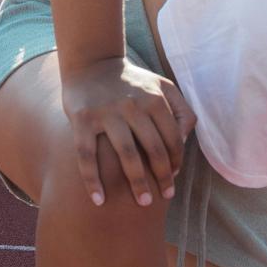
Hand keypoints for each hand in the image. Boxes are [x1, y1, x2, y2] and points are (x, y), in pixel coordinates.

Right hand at [61, 57, 195, 206]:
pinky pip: (87, 155)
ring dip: (137, 183)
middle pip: (154, 150)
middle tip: (165, 197)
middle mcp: (133, 105)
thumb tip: (184, 141)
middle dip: (162, 177)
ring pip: (126, 155)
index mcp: (155, 99)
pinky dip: (92, 180)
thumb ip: (181, 111)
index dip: (176, 161)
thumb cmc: (133, 83)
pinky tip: (99, 200)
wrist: (91, 63)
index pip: (173, 139)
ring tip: (143, 203)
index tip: (174, 177)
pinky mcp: (82, 119)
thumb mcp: (163, 87)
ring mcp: (107, 113)